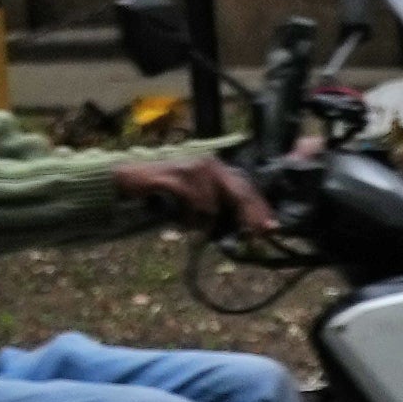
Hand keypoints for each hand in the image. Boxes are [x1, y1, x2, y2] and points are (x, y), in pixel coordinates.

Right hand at [120, 147, 287, 245]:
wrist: (130, 181)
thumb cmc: (164, 195)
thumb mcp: (197, 203)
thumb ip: (218, 211)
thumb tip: (244, 232)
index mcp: (216, 169)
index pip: (245, 188)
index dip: (260, 208)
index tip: (272, 228)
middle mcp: (208, 164)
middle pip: (238, 192)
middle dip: (248, 217)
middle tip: (255, 237)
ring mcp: (192, 168)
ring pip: (212, 205)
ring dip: (200, 221)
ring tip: (186, 222)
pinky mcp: (177, 176)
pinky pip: (193, 205)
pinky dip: (187, 218)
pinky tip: (178, 219)